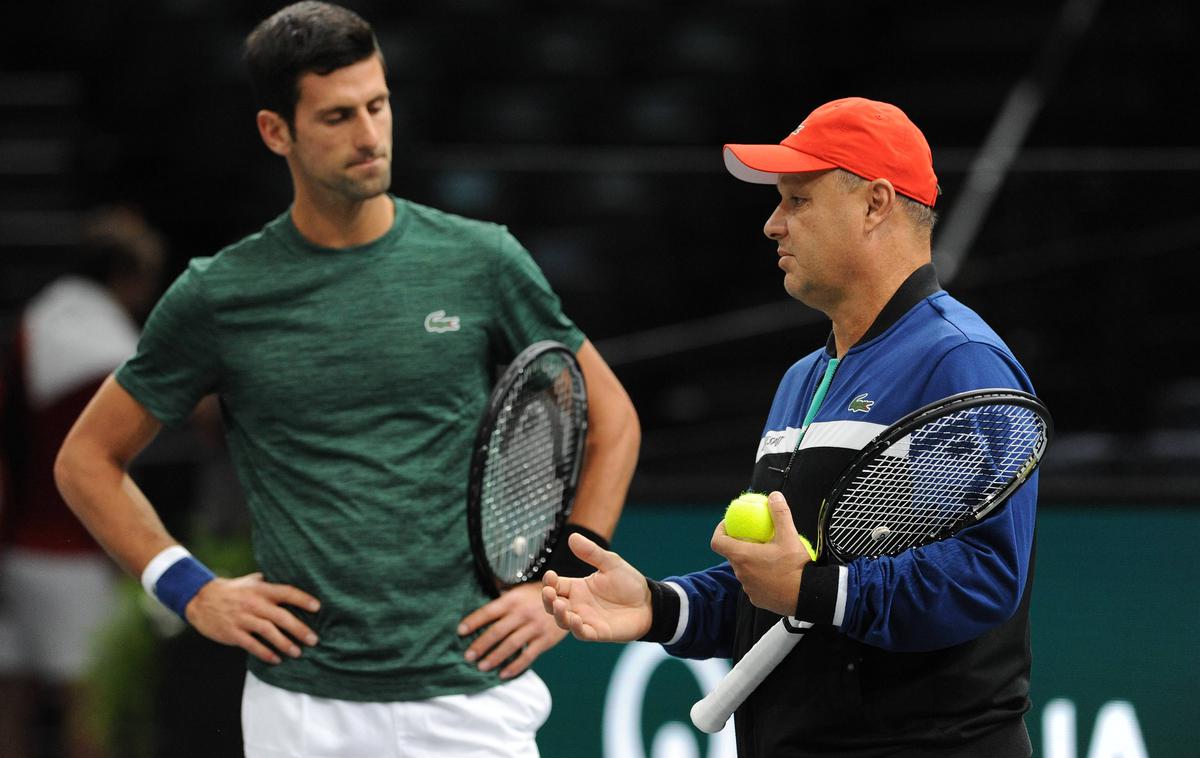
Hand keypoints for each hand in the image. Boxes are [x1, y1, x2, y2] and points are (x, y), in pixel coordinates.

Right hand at [185, 572, 320, 663]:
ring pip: (268, 632)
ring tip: (298, 652)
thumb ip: (270, 583)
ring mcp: (242, 618)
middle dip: (299, 629)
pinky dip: (265, 653)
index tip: (317, 607)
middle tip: (314, 640)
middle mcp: (253, 603)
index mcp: (261, 590)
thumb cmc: (232, 590)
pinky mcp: (232, 633)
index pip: (286, 592)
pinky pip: (251, 645)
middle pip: (281, 616)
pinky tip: (276, 659)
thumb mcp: (251, 581)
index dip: (302, 599)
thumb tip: (293, 580)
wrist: (200, 599)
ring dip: (285, 644)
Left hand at [457, 582, 566, 678]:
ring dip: (494, 657)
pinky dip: (515, 667)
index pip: (488, 611)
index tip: (460, 631)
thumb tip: (481, 603)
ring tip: (481, 667)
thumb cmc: (538, 595)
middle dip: (480, 645)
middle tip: (467, 656)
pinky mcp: (545, 640)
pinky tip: (503, 674)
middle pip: (497, 631)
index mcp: (513, 600)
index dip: (473, 621)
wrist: (568, 600)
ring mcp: (534, 627)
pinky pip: (527, 656)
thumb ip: (502, 598)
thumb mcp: (520, 591)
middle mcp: (523, 613)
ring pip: (510, 645)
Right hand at [540, 531, 651, 641]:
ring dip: (559, 615)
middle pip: (553, 605)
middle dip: (547, 600)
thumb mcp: (611, 563)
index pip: (556, 585)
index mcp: (577, 587)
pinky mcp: (598, 632)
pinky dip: (576, 628)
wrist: (649, 603)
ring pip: (564, 621)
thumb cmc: (628, 583)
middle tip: (548, 592)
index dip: (549, 581)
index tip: (550, 575)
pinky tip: (575, 620)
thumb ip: (592, 553)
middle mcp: (578, 604)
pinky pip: (582, 633)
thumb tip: (573, 536)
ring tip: (560, 605)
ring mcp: (586, 619)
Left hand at [710, 491, 811, 615]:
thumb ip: (779, 513)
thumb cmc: (796, 567)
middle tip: (754, 537)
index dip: (720, 531)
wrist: (809, 595)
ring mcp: (748, 588)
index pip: (717, 542)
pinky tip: (775, 572)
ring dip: (751, 561)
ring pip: (744, 570)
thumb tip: (774, 496)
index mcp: (742, 556)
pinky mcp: (757, 599)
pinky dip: (761, 576)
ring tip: (768, 554)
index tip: (730, 525)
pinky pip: (754, 584)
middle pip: (732, 555)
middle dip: (740, 545)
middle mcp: (741, 573)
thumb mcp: (789, 536)